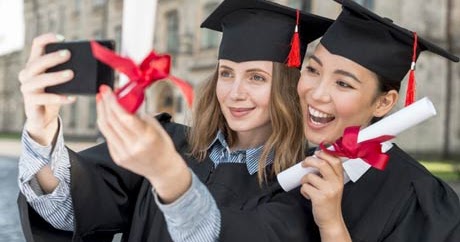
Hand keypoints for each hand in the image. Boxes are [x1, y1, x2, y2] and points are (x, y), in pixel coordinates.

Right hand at [18, 33, 75, 144]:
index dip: (47, 39)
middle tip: (68, 54)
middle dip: (53, 57)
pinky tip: (72, 97)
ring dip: (56, 76)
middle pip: (38, 62)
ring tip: (71, 74)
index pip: (37, 45)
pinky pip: (44, 99)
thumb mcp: (61, 81)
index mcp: (34, 63)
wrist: (44, 116)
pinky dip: (59, 98)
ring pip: (40, 80)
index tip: (62, 38)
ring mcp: (27, 88)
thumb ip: (69, 70)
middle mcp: (27, 74)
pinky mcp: (30, 102)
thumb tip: (93, 62)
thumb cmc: (55, 93)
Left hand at [96, 85, 190, 202]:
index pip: (124, 117)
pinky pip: (108, 138)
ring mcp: (124, 154)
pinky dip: (107, 126)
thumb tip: (124, 101)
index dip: (112, 102)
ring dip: (102, 113)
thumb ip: (139, 115)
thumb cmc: (163, 146)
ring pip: (105, 129)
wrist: (163, 169)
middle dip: (104, 104)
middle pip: (111, 121)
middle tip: (103, 92)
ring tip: (102, 102)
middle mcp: (133, 147)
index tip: (108, 90)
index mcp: (146, 137)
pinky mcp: (118, 159)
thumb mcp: (156, 127)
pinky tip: (108, 117)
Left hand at [300, 150, 350, 240]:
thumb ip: (329, 173)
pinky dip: (303, 190)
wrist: (331, 220)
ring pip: (310, 176)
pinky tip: (308, 195)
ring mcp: (328, 190)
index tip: (316, 153)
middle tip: (304, 164)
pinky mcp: (320, 198)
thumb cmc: (330, 202)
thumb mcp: (334, 186)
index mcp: (339, 178)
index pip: (335, 160)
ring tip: (307, 185)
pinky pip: (305, 187)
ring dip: (304, 180)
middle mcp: (336, 183)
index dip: (324, 153)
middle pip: (322, 164)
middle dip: (309, 161)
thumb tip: (316, 159)